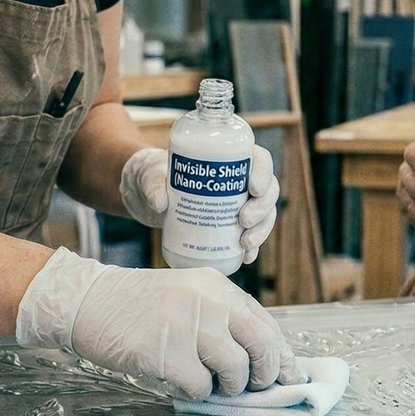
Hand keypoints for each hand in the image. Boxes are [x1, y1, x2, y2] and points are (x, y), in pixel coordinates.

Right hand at [16, 247, 300, 398]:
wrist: (87, 301)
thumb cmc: (138, 306)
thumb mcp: (187, 295)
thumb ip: (222, 319)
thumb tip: (261, 361)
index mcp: (217, 286)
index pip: (265, 323)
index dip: (282, 355)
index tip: (291, 377)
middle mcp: (208, 301)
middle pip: (262, 345)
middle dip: (266, 373)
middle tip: (255, 386)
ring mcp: (187, 325)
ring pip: (235, 370)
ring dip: (227, 386)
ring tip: (208, 382)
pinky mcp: (165, 352)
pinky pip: (200, 387)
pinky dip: (194, 393)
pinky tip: (177, 382)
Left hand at [120, 145, 279, 264]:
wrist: (147, 196)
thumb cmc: (153, 176)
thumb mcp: (150, 176)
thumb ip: (153, 185)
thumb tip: (160, 203)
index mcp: (228, 157)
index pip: (259, 159)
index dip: (263, 173)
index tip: (253, 189)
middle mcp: (239, 180)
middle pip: (267, 190)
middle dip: (262, 208)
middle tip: (243, 220)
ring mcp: (238, 203)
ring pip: (264, 215)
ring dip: (261, 230)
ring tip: (245, 244)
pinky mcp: (229, 225)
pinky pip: (250, 235)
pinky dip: (252, 248)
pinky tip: (246, 257)